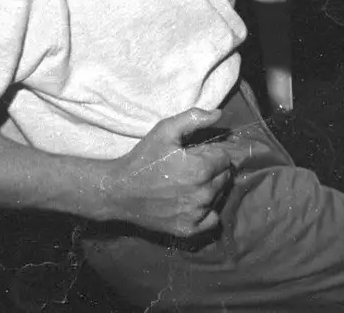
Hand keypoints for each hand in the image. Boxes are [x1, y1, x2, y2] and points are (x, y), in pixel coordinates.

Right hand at [99, 108, 247, 237]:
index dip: (211, 154)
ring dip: (210, 189)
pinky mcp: (188, 229)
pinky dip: (206, 211)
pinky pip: (212, 220)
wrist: (118, 192)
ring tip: (188, 184)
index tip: (195, 155)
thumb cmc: (143, 159)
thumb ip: (194, 118)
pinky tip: (192, 202)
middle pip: (224, 177)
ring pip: (218, 196)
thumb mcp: (165, 130)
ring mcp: (196, 214)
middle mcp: (203, 194)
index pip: (225, 159)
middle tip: (191, 169)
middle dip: (212, 170)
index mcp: (201, 170)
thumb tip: (219, 114)